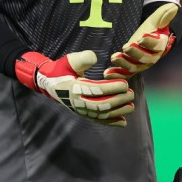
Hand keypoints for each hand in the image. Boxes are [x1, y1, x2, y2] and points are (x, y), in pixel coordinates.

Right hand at [15, 51, 134, 126]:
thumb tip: (94, 58)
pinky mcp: (83, 114)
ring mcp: (80, 110)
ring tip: (131, 107)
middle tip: (131, 94)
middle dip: (118, 100)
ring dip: (118, 112)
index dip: (111, 88)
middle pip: (101, 105)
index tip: (124, 84)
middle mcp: (77, 102)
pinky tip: (123, 122)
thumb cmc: (61, 70)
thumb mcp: (69, 60)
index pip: (96, 90)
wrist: (50, 83)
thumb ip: (81, 58)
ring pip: (101, 115)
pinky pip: (98, 120)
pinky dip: (111, 122)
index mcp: (74, 88)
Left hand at [104, 3, 177, 78]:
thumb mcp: (156, 20)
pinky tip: (107, 74)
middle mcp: (152, 57)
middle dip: (135, 54)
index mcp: (160, 45)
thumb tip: (173, 7)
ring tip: (114, 57)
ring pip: (134, 67)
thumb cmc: (152, 29)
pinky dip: (116, 75)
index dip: (150, 42)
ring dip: (123, 64)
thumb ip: (164, 15)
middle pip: (145, 58)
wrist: (146, 39)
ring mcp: (141, 65)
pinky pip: (124, 74)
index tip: (142, 37)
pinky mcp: (130, 69)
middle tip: (126, 47)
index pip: (157, 45)